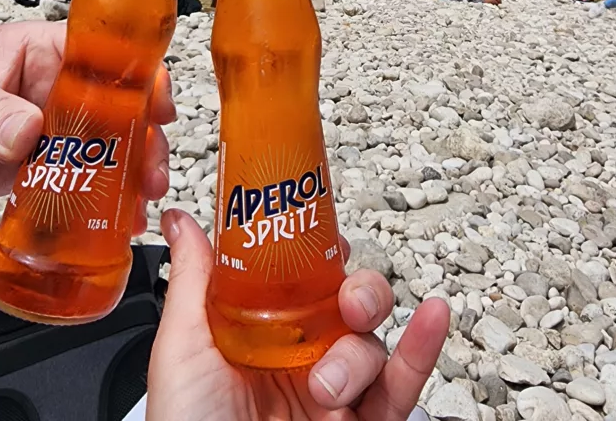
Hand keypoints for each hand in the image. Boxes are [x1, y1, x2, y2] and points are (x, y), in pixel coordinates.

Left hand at [0, 22, 173, 219]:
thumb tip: (28, 130)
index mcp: (35, 52)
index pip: (101, 55)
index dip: (138, 77)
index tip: (157, 107)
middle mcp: (48, 89)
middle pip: (115, 107)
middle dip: (142, 138)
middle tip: (151, 174)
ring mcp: (44, 131)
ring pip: (103, 149)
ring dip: (128, 175)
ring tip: (139, 204)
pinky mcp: (32, 170)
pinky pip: (74, 183)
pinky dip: (95, 204)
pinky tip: (109, 223)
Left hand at [147, 210, 449, 420]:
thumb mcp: (183, 348)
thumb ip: (194, 281)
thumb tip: (182, 222)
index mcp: (260, 333)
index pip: (301, 280)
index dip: (316, 253)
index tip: (318, 232)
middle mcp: (301, 359)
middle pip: (349, 302)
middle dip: (358, 290)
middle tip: (346, 301)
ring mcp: (334, 393)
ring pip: (372, 342)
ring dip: (360, 351)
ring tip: (329, 384)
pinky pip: (403, 386)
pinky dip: (423, 349)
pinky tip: (433, 318)